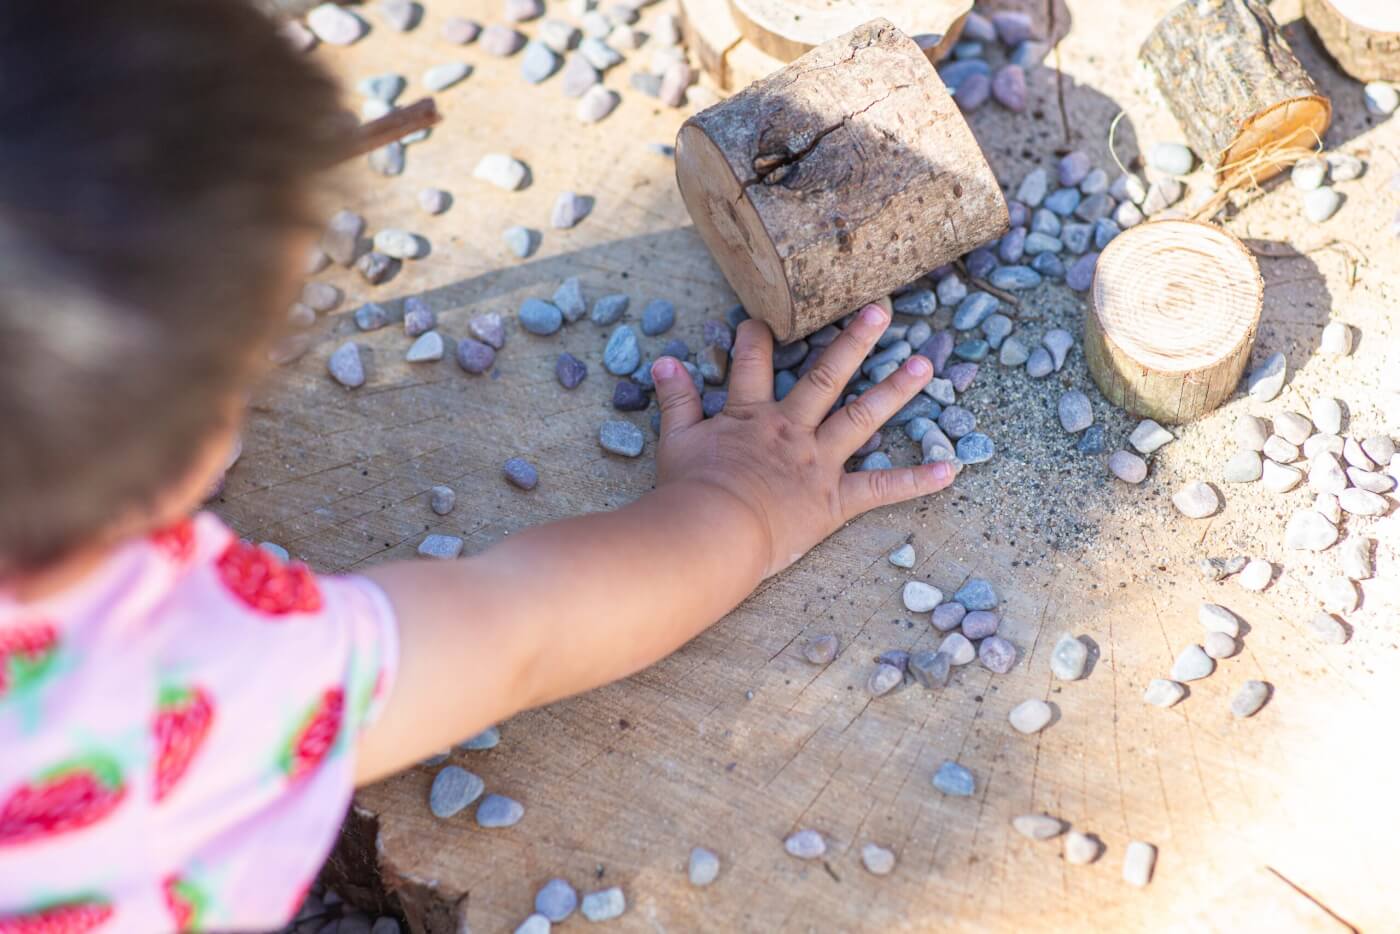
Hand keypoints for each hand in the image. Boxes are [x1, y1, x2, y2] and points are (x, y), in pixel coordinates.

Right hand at [650, 303, 955, 578]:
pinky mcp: (834, 500)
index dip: (757, 340)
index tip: (764, 319)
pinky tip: (950, 468)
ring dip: (897, 389)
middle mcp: (792, 430)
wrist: (713, 530)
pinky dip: (916, 480)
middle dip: (854, 340)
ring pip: (863, 417)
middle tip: (882, 308)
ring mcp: (818, 462)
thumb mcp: (675, 440)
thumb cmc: (689, 491)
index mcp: (751, 416)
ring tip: (927, 363)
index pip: (754, 365)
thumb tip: (664, 360)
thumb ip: (675, 399)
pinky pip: (881, 488)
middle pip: (826, 376)